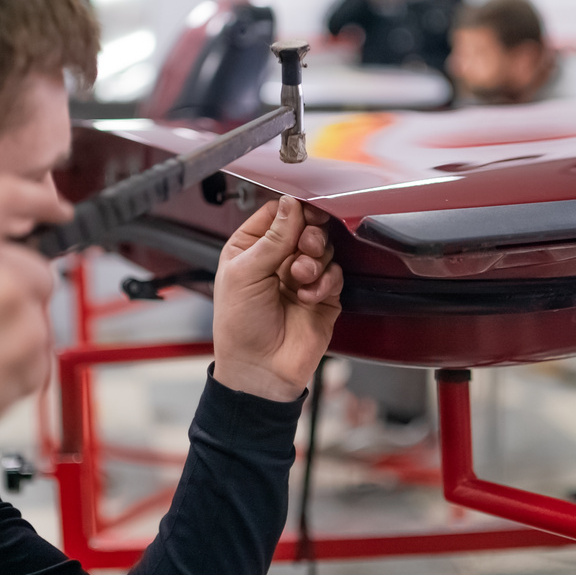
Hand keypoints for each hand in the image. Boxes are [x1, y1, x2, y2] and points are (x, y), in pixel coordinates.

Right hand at [0, 175, 70, 450]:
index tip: (55, 209)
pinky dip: (15, 369)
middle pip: (33, 265)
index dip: (38, 201)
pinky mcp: (29, 352)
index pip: (9, 195)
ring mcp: (15, 307)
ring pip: (38, 312)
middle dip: (14, 290)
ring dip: (14, 331)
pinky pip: (38, 355)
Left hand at [212, 196, 343, 401]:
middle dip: (309, 234)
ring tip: (300, 277)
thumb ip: (272, 238)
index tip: (303, 211)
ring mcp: (302, 276)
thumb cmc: (240, 327)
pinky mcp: (324, 295)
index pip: (277, 213)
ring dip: (315, 260)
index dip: (292, 210)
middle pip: (306, 226)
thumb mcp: (245, 273)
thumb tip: (291, 205)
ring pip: (324, 247)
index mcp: (250, 247)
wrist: (260, 369)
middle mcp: (277, 259)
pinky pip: (335, 273)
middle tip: (304, 245)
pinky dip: (325, 282)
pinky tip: (308, 296)